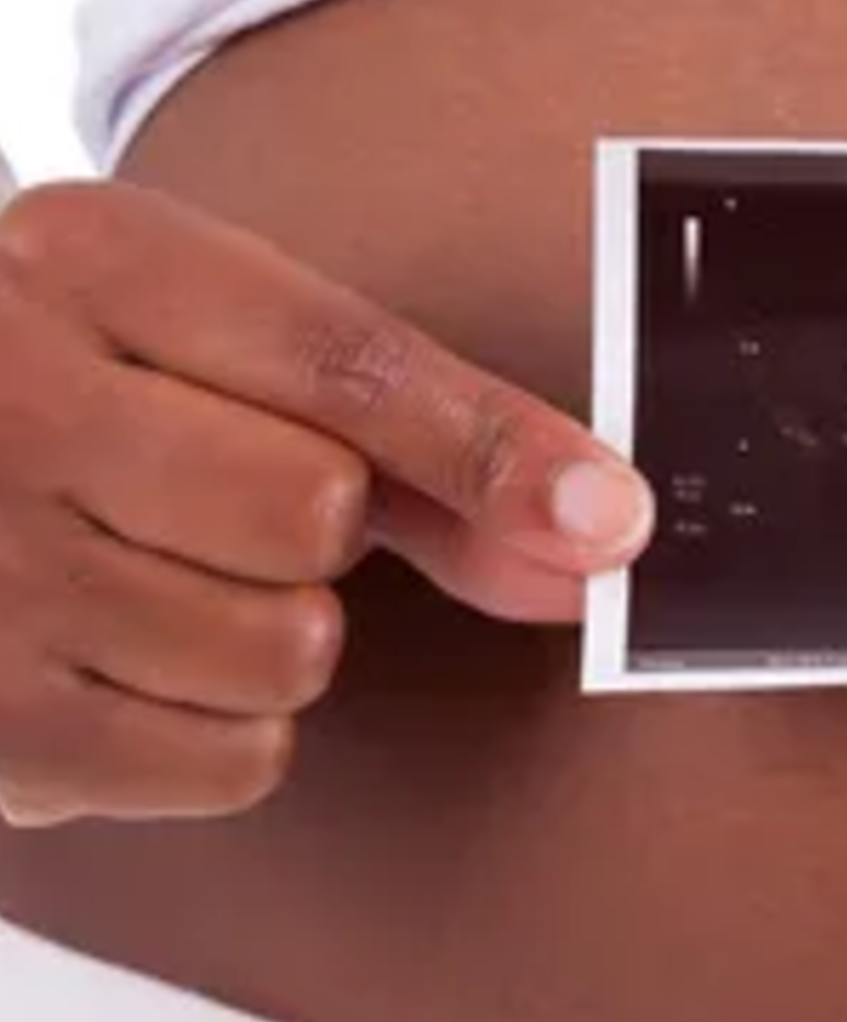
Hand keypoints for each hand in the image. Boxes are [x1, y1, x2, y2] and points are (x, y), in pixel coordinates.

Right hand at [0, 180, 655, 827]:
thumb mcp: (214, 358)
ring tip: (147, 580)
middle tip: (212, 505)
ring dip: (266, 638)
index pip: (340, 359)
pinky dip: (215, 731)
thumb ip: (420, 438)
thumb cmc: (78, 402)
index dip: (492, 449)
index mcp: (84, 263)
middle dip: (314, 533)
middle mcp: (9, 399)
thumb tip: (596, 536)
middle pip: (318, 513)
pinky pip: (234, 759)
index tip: (610, 520)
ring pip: (288, 651)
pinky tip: (118, 662)